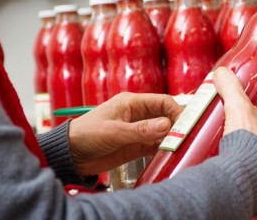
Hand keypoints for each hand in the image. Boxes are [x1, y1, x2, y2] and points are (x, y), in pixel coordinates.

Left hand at [68, 92, 183, 176]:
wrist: (70, 154)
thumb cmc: (87, 134)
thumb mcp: (114, 131)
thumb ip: (141, 130)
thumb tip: (167, 125)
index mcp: (132, 103)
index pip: (162, 101)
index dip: (176, 111)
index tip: (186, 123)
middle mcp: (137, 115)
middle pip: (165, 116)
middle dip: (177, 125)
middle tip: (186, 136)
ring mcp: (137, 131)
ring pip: (162, 132)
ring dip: (171, 138)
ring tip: (181, 146)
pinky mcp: (135, 146)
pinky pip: (155, 146)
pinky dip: (163, 149)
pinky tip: (169, 154)